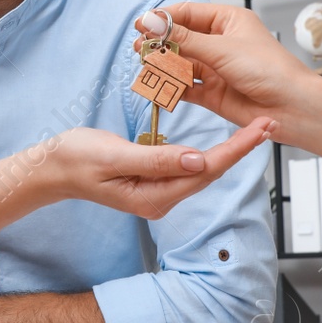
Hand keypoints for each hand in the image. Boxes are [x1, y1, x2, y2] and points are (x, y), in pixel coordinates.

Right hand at [47, 117, 274, 219]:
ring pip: (202, 170)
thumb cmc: (76, 158)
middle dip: (240, 148)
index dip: (235, 149)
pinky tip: (223, 140)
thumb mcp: (115, 154)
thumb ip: (157, 158)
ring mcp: (158, 192)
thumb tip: (198, 160)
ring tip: (254, 130)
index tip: (259, 131)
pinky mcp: (155, 182)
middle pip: (209, 172)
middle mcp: (161, 199)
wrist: (53, 168)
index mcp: (153, 196)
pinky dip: (208, 151)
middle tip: (268, 123)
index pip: (204, 171)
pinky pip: (188, 166)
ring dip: (228, 150)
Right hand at [135, 3, 321, 159]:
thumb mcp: (222, 49)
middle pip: (180, 39)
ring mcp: (215, 68)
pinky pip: (186, 86)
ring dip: (163, 66)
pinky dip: (172, 87)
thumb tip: (153, 22)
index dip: (162, 19)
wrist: (292, 107)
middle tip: (140, 49)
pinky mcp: (213, 93)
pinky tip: (159, 86)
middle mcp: (220, 43)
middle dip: (160, 43)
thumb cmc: (270, 71)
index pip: (187, 14)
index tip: (141, 25)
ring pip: (181, 63)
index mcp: (227, 21)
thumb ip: (184, 39)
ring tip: (147, 67)